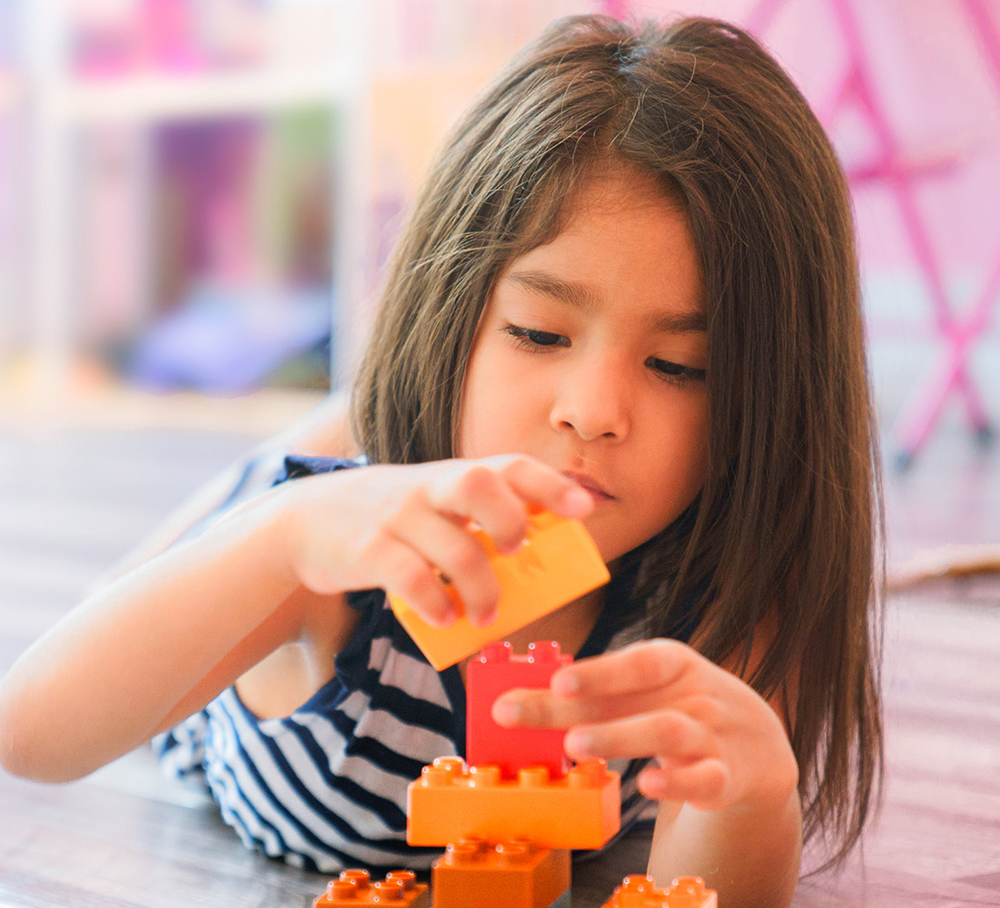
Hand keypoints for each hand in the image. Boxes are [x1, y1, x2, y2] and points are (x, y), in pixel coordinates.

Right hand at [276, 455, 592, 627]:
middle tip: (518, 556)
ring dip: (480, 587)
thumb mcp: (431, 509)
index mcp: (450, 478)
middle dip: (511, 520)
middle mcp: (425, 488)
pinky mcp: (366, 550)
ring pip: (453, 546)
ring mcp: (395, 516)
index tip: (584, 509)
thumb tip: (535, 568)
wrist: (304, 522)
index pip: (507, 465)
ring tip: (487, 614)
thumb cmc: (389, 522)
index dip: (549, 485)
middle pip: (478, 483)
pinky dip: (435, 603)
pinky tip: (444, 619)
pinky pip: (410, 577)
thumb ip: (473, 527)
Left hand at [491, 638, 797, 812]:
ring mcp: (709, 736)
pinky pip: (704, 779)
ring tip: (575, 745)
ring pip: (666, 733)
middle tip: (522, 715)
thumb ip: (595, 692)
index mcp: (671, 663)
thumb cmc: (680, 704)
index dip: (597, 671)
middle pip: (632, 700)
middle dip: (574, 709)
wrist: (758, 740)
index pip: (635, 663)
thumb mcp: (649, 686)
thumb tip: (520, 697)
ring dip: (618, 737)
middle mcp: (691, 695)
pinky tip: (646, 784)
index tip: (557, 680)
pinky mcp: (724, 778)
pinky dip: (676, 783)